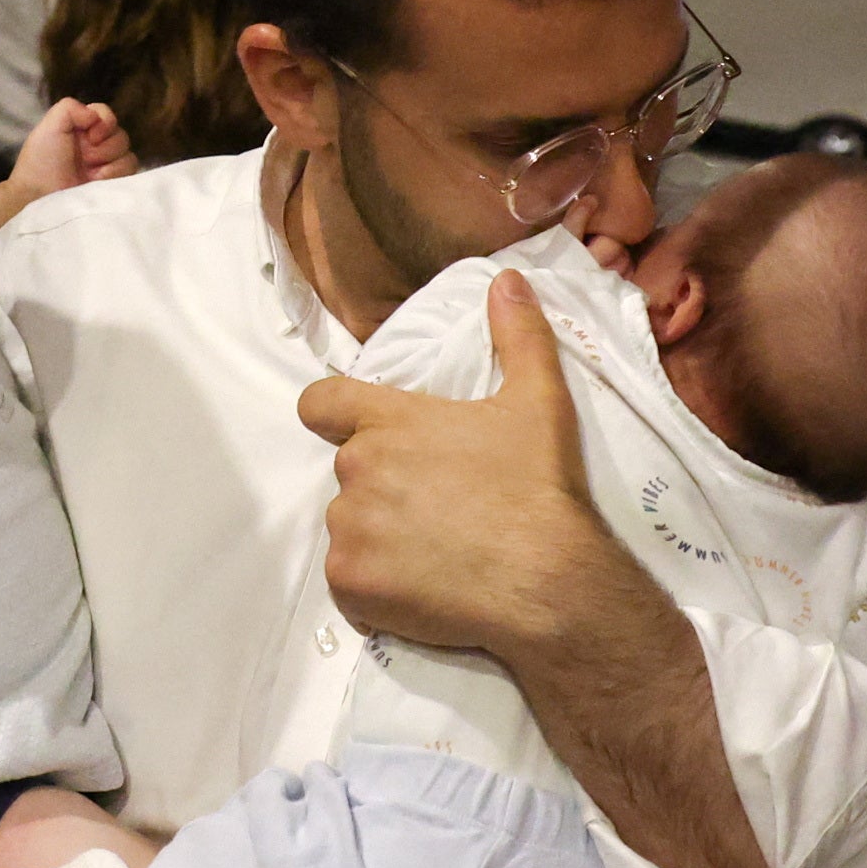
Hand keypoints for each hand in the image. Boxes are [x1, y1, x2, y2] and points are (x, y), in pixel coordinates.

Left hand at [13, 97, 136, 196]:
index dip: (104, 122)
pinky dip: (115, 174)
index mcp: (81, 129)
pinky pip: (130, 173)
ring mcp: (105, 167)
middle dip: (105, 146)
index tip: (91, 135)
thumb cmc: (41, 162)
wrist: (40, 197)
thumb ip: (71, 108)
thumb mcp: (50, 126)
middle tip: (84, 159)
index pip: (106, 114)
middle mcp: (96, 147)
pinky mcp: (112, 186)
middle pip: (120, 135)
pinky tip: (97, 182)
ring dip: (110, 162)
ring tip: (90, 174)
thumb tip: (96, 117)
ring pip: (128, 154)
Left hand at [304, 279, 770, 867]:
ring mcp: (348, 531)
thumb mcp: (539, 401)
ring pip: (349, 529)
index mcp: (388, 421)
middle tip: (441, 507)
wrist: (546, 582)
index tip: (358, 431)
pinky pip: (349, 582)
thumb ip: (518, 335)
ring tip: (438, 552)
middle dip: (385, 487)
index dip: (333, 413)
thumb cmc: (539, 488)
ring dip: (379, 538)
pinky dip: (376, 588)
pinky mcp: (350, 585)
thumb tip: (508, 279)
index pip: (320, 402)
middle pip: (350, 474)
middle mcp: (355, 470)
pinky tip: (424, 588)